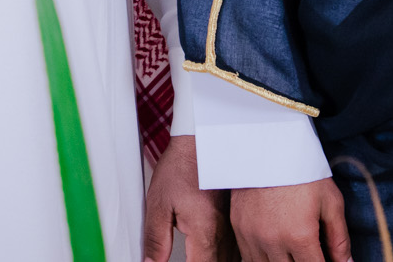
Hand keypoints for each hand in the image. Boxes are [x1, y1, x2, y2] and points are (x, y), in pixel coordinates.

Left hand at [144, 136, 230, 261]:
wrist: (202, 142)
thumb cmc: (182, 166)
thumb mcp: (159, 203)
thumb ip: (156, 239)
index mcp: (205, 232)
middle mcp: (224, 235)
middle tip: (186, 256)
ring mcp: (233, 230)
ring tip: (195, 255)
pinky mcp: (235, 224)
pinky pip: (235, 253)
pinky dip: (223, 257)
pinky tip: (211, 253)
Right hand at [230, 177, 350, 261]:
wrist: (268, 143)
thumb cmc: (302, 170)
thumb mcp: (331, 202)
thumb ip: (339, 239)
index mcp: (299, 236)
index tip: (327, 259)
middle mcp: (272, 241)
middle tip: (310, 253)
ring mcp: (252, 236)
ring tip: (293, 252)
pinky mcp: (239, 228)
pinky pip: (250, 258)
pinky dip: (263, 260)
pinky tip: (276, 252)